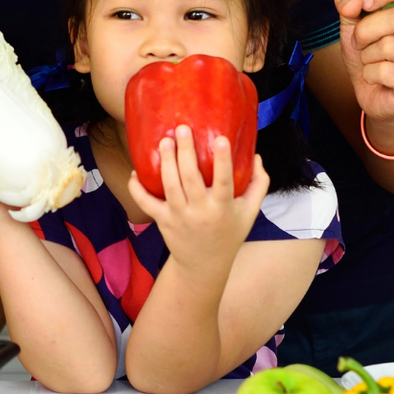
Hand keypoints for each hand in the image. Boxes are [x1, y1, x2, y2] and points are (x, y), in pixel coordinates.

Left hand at [127, 129, 268, 284]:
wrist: (204, 265)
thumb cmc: (229, 232)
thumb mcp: (250, 212)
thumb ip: (258, 184)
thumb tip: (255, 155)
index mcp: (223, 208)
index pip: (224, 182)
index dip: (223, 161)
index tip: (221, 138)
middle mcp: (200, 211)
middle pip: (190, 179)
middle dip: (185, 152)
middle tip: (182, 128)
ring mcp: (179, 216)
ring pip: (169, 186)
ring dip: (166, 162)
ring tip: (164, 140)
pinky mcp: (162, 220)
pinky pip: (146, 203)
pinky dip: (137, 188)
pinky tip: (136, 171)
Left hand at [333, 0, 393, 127]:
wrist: (377, 96)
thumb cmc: (371, 55)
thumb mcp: (354, 24)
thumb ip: (348, 3)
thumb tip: (352, 2)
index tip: (366, 2)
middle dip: (366, 29)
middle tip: (359, 40)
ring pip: (389, 46)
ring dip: (367, 54)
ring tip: (370, 61)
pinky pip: (385, 71)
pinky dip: (369, 74)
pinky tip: (375, 78)